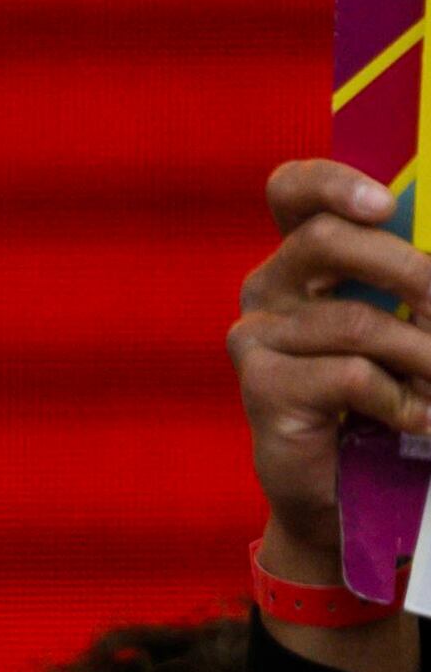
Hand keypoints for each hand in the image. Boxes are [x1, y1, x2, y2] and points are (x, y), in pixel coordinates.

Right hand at [231, 156, 430, 563]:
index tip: (385, 206)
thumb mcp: (412, 322)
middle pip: (325, 240)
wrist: (353, 487)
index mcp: (305, 259)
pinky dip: (401, 400)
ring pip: (355, 322)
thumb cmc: (393, 393)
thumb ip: (417, 286)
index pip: (292, 192)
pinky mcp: (262, 387)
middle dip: (408, 270)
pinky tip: (412, 420)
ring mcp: (257, 338)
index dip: (331, 183)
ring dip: (423, 356)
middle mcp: (269, 288)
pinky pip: (348, 375)